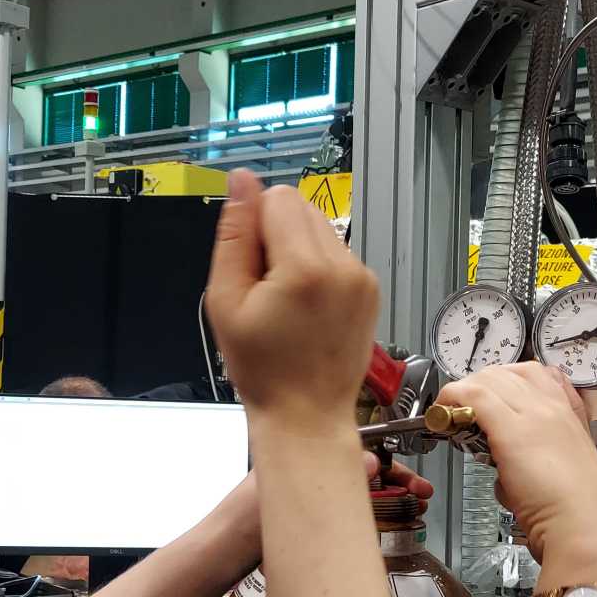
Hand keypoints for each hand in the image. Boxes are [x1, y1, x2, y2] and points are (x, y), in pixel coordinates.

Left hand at [204, 453, 435, 578]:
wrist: (213, 560)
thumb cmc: (237, 525)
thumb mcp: (282, 497)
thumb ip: (323, 481)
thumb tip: (369, 462)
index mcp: (297, 457)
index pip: (353, 450)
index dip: (387, 463)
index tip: (413, 479)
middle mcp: (304, 475)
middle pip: (359, 472)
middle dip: (394, 481)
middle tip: (423, 496)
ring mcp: (305, 502)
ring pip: (354, 494)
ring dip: (385, 500)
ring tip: (415, 511)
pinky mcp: (305, 527)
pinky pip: (343, 517)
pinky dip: (366, 519)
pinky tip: (384, 528)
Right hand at [205, 169, 380, 432]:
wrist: (305, 414)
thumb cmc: (264, 370)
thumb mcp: (226, 300)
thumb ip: (234, 234)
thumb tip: (242, 181)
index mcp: (306, 268)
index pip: (277, 198)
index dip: (254, 227)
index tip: (250, 267)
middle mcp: (343, 266)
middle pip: (300, 208)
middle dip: (275, 236)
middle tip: (265, 288)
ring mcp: (362, 278)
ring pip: (319, 228)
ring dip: (297, 251)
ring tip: (286, 301)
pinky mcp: (370, 288)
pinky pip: (336, 254)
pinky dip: (317, 269)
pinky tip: (305, 306)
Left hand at [436, 363, 596, 589]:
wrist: (588, 527)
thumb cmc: (579, 512)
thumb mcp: (563, 472)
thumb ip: (536, 459)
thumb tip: (507, 466)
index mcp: (571, 414)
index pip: (536, 374)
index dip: (505, 381)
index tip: (490, 399)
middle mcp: (553, 407)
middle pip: (507, 372)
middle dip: (481, 384)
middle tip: (465, 409)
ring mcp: (534, 414)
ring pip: (488, 378)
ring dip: (464, 391)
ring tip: (451, 415)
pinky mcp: (511, 429)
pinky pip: (473, 395)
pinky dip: (452, 399)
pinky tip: (442, 416)